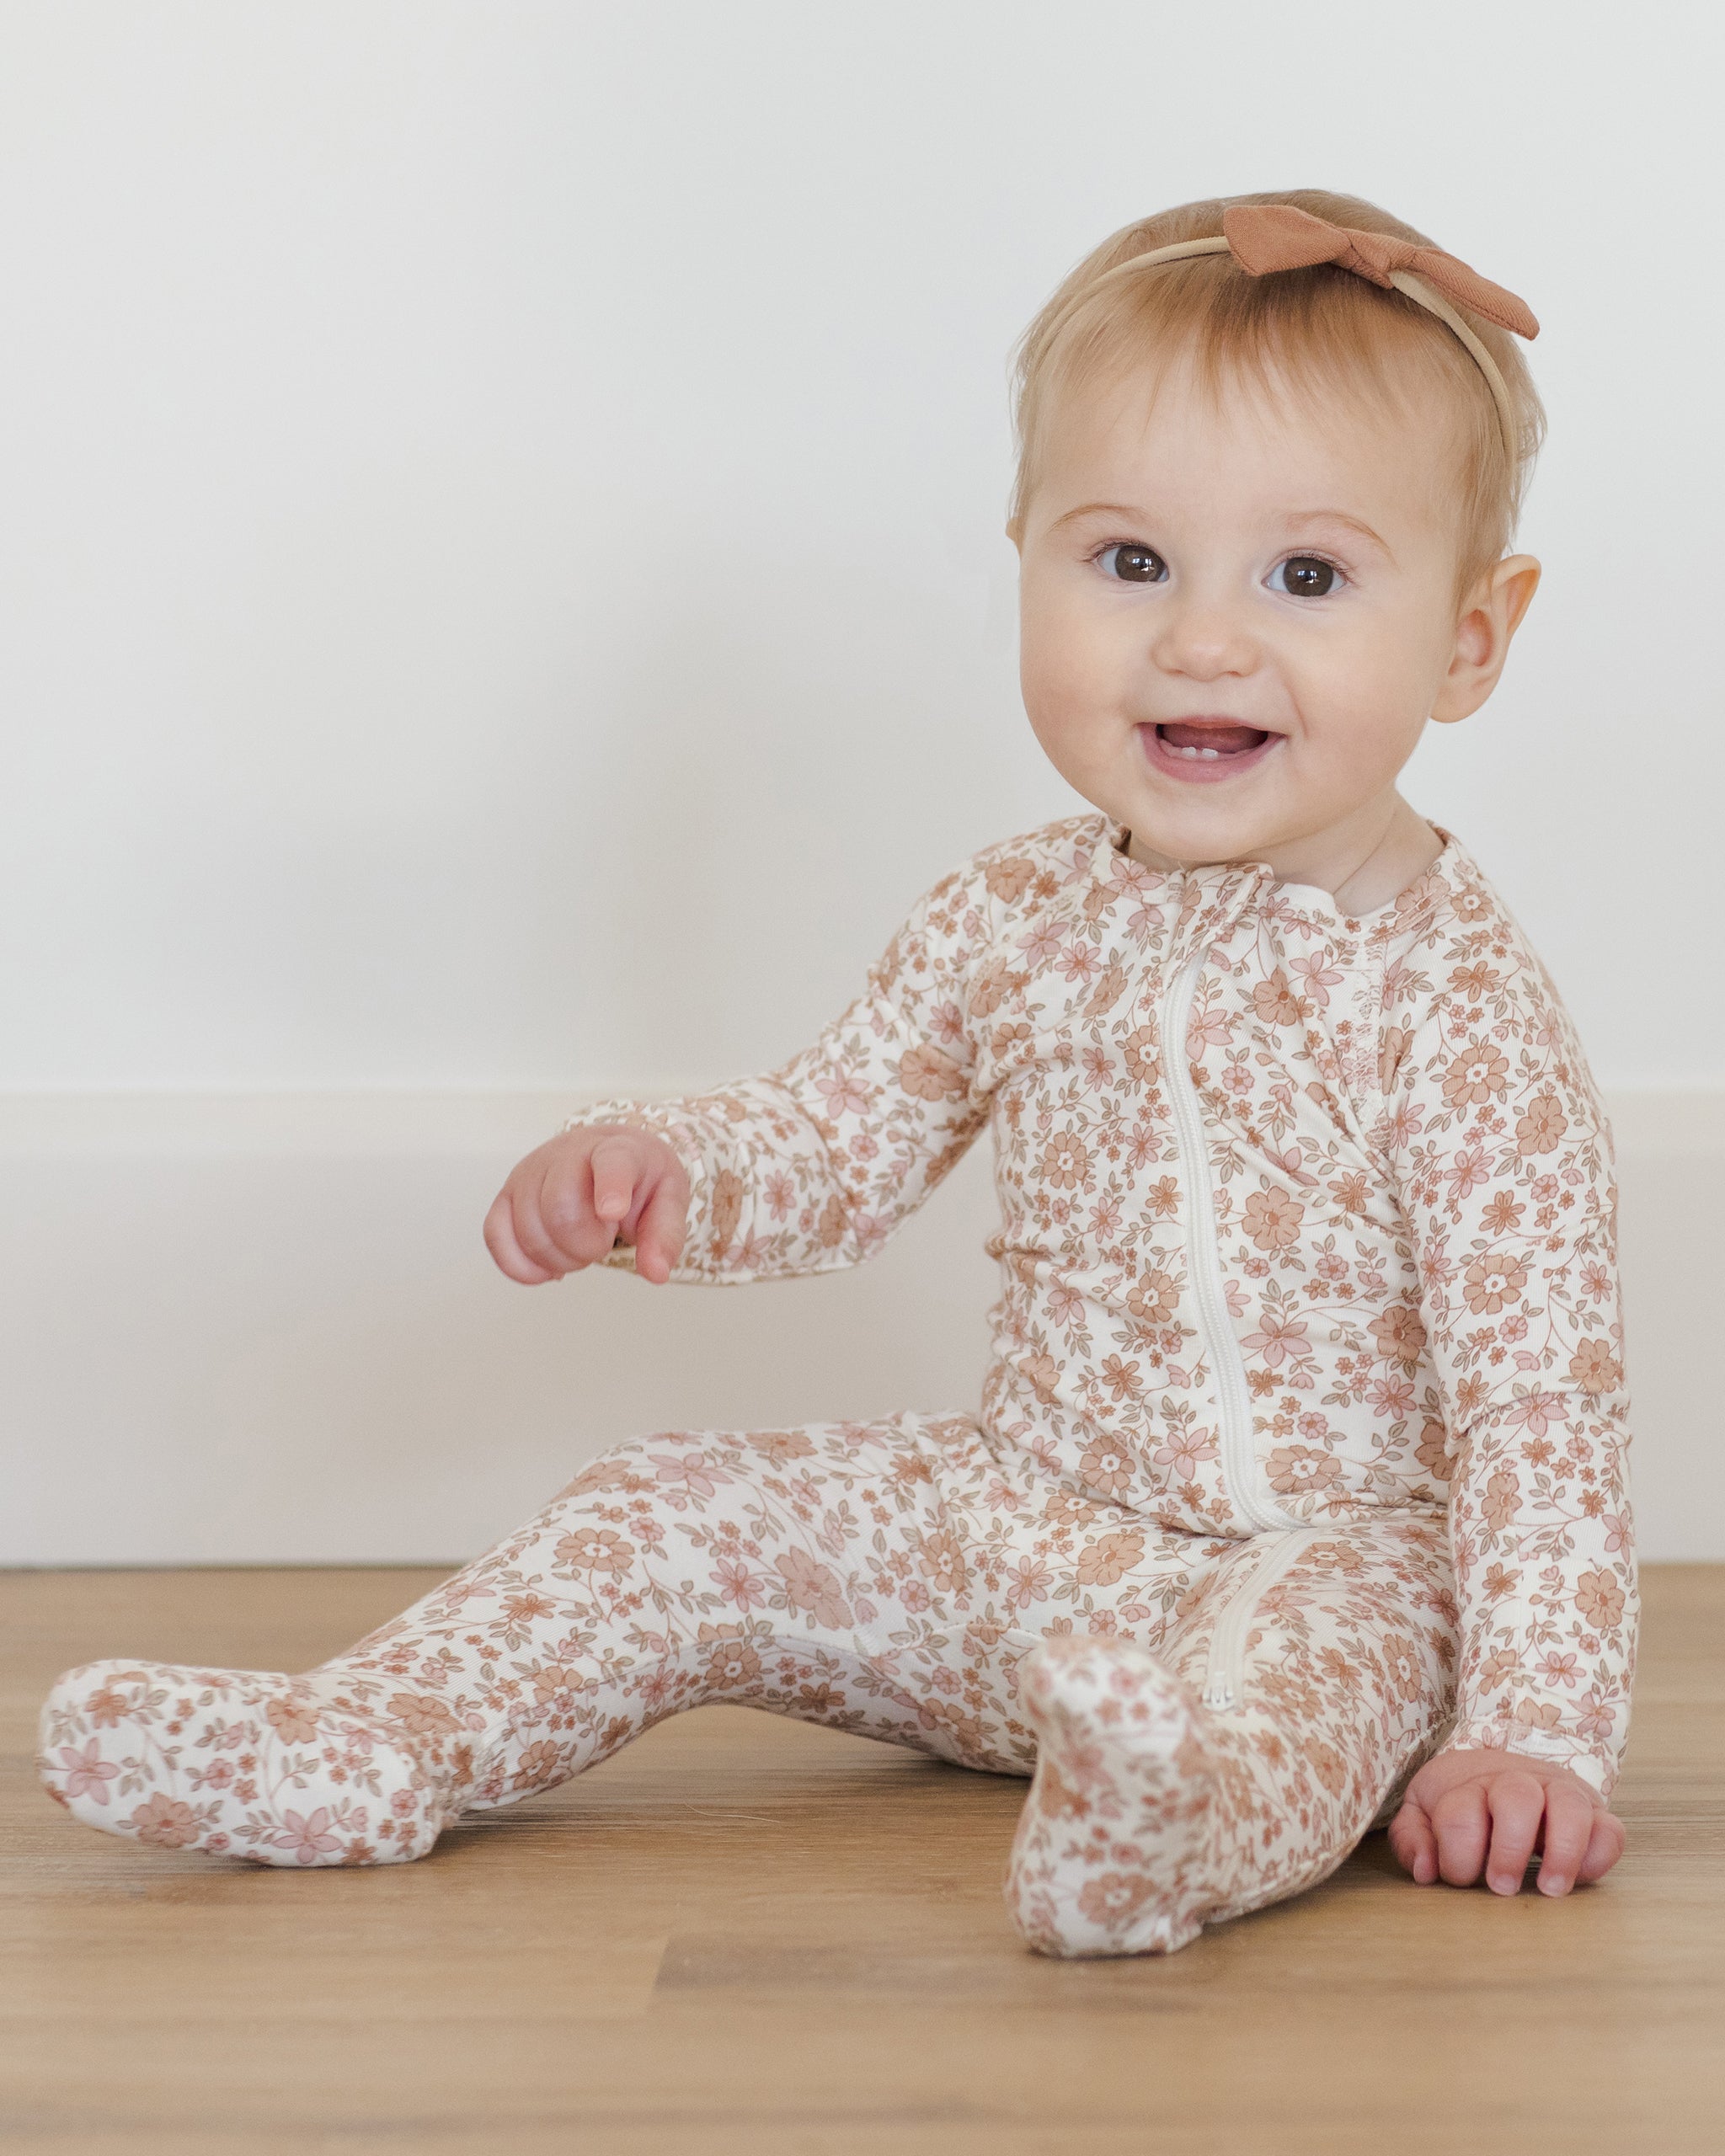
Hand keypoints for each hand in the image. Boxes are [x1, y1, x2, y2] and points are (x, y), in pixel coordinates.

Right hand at [483, 1125, 689, 1285]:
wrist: (605, 1155)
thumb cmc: (637, 1178)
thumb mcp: (667, 1199)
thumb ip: (665, 1235)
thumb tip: (656, 1272)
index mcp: (616, 1150)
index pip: (611, 1163)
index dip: (609, 1188)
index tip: (612, 1212)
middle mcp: (566, 1153)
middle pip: (561, 1209)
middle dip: (585, 1247)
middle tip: (602, 1243)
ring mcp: (529, 1172)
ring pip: (529, 1230)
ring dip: (558, 1260)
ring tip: (579, 1248)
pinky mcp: (505, 1196)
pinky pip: (496, 1237)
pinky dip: (521, 1266)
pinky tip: (547, 1267)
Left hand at [1388, 1746, 1624, 1897]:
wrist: (1499, 1766)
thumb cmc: (1459, 1800)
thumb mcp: (1422, 1812)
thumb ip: (1413, 1838)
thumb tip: (1425, 1872)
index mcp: (1468, 1785)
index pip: (1460, 1814)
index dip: (1457, 1853)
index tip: (1459, 1877)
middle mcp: (1516, 1783)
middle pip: (1518, 1798)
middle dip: (1509, 1847)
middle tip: (1501, 1886)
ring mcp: (1558, 1794)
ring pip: (1571, 1807)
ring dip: (1563, 1851)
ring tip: (1549, 1889)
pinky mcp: (1593, 1813)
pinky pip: (1610, 1829)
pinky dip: (1600, 1854)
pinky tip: (1581, 1878)